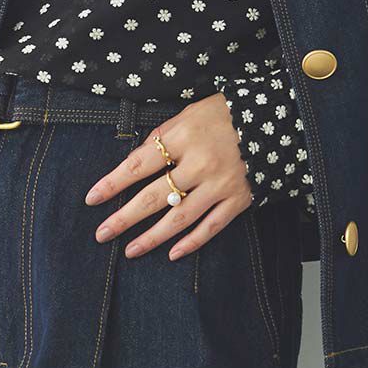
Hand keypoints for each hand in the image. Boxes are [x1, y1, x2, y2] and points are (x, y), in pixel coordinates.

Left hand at [84, 93, 251, 259]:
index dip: (113, 183)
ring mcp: (220, 184)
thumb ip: (162, 137)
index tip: (92, 199)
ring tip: (130, 250)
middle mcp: (201, 163)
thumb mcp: (189, 113)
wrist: (275, 119)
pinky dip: (191, 242)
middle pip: (154, 196)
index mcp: (184, 136)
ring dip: (152, 237)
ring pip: (180, 218)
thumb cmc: (224, 114)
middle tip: (102, 233)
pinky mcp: (238, 199)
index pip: (139, 164)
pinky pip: (211, 226)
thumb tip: (135, 162)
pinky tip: (172, 253)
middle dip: (124, 218)